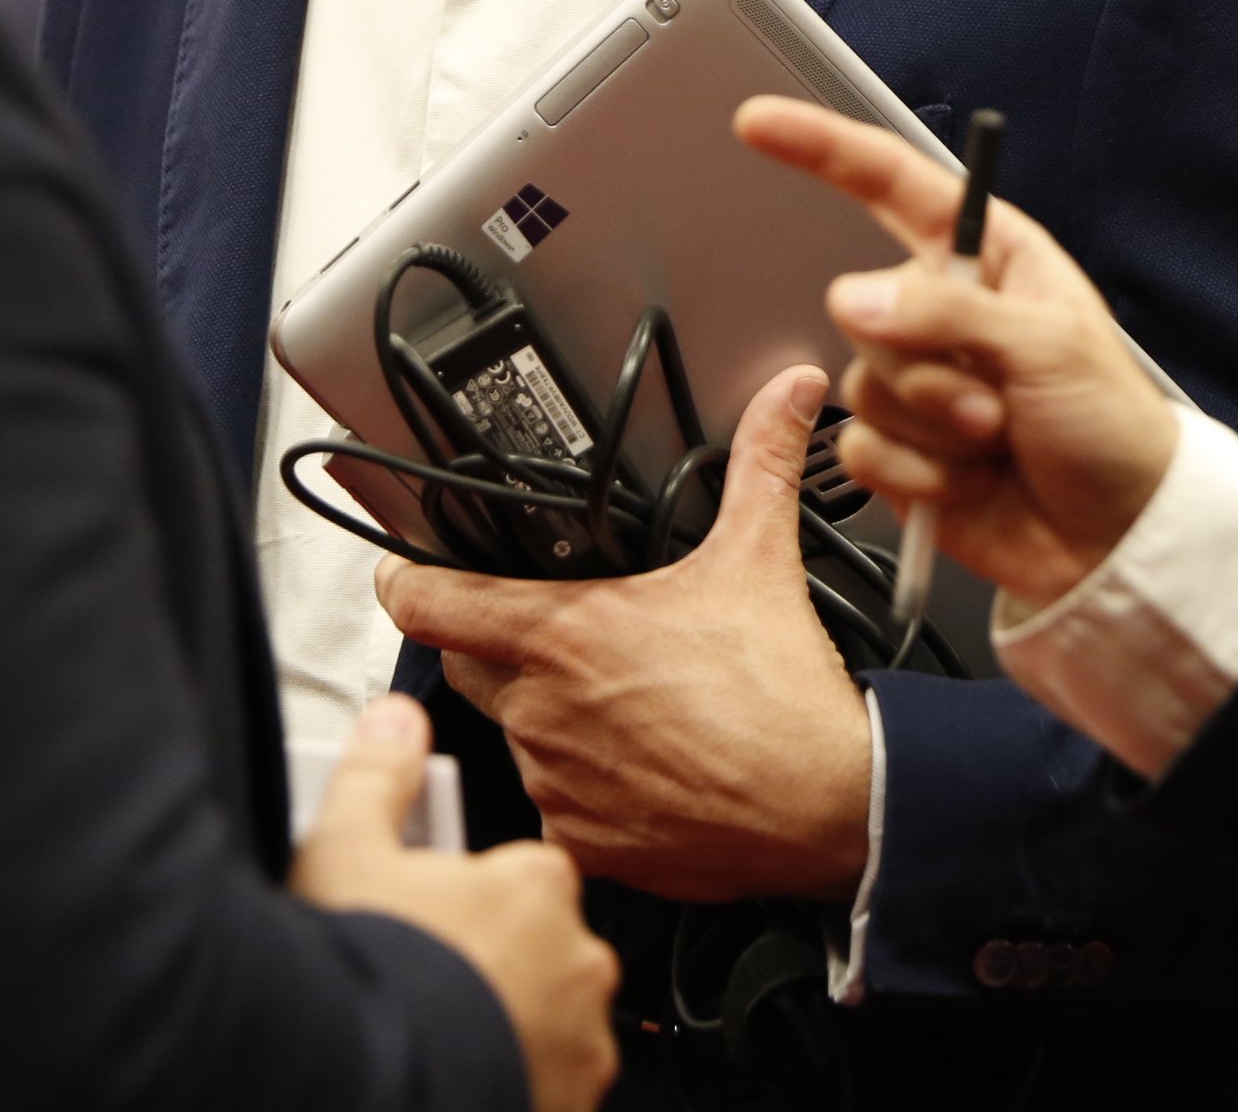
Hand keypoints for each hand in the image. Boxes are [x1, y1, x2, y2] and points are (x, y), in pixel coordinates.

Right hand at [293, 694, 619, 1111]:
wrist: (379, 1088)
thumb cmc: (371, 971)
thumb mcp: (345, 851)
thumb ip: (377, 777)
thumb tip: (395, 721)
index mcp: (537, 886)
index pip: (516, 873)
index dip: (459, 891)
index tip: (418, 910)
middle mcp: (579, 960)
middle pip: (532, 946)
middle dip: (484, 959)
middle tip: (416, 971)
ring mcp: (582, 1041)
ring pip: (545, 1018)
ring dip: (502, 1022)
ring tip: (430, 1025)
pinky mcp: (573, 1102)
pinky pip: (550, 1079)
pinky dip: (514, 1075)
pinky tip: (456, 1072)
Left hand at [376, 367, 873, 902]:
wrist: (833, 805)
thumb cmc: (785, 697)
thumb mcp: (760, 557)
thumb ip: (761, 461)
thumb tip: (788, 393)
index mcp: (562, 635)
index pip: (426, 604)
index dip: (404, 582)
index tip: (406, 571)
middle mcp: (542, 712)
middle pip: (465, 666)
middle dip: (492, 646)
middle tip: (550, 633)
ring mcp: (556, 784)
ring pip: (515, 738)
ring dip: (546, 720)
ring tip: (620, 705)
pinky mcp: (583, 843)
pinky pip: (552, 809)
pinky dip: (582, 788)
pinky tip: (638, 766)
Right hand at [735, 96, 1179, 611]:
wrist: (1118, 541)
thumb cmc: (1113, 430)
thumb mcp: (1051, 347)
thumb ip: (949, 313)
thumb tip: (854, 298)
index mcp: (988, 259)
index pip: (891, 185)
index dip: (821, 149)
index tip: (760, 124)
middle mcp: (945, 313)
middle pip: (866, 313)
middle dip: (931, 371)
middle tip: (998, 404)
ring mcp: (920, 383)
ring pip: (861, 387)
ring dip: (935, 430)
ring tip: (996, 443)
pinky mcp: (902, 449)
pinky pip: (861, 449)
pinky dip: (920, 476)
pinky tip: (971, 480)